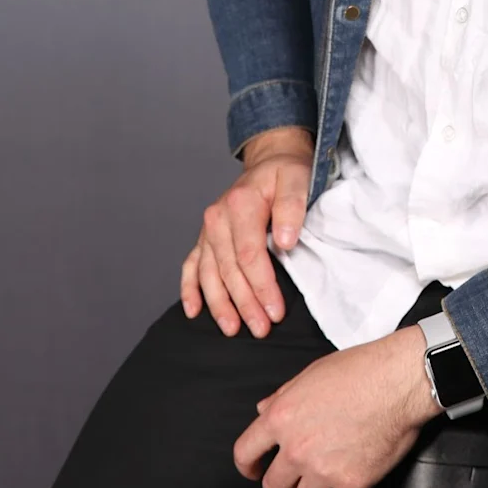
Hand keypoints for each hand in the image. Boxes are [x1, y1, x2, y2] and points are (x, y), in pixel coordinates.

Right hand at [180, 125, 313, 337]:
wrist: (271, 158)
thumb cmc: (287, 171)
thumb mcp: (298, 179)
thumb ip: (292, 207)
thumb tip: (284, 242)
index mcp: (240, 204)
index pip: (249, 255)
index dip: (262, 286)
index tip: (275, 311)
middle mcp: (217, 218)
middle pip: (228, 269)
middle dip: (244, 303)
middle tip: (260, 329)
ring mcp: (208, 229)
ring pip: (208, 274)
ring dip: (219, 304)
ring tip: (232, 329)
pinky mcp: (205, 237)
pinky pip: (191, 265)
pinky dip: (189, 289)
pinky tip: (193, 311)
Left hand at [233, 324, 442, 487]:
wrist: (398, 380)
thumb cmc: (360, 370)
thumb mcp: (312, 373)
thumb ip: (283, 395)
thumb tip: (264, 409)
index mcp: (282, 418)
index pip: (244, 454)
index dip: (248, 466)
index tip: (255, 470)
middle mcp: (297, 448)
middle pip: (274, 487)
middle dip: (285, 480)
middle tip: (301, 469)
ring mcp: (324, 470)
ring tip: (330, 472)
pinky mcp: (352, 484)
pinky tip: (348, 486)